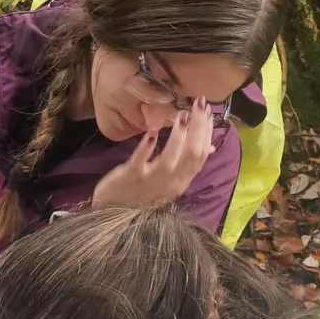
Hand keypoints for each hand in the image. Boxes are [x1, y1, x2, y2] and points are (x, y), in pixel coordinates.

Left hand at [92, 97, 216, 208]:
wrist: (110, 215)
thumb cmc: (140, 194)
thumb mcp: (168, 182)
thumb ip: (187, 165)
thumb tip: (209, 148)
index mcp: (180, 182)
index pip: (200, 156)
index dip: (206, 132)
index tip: (209, 111)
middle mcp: (169, 183)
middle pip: (191, 154)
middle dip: (198, 127)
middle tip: (200, 103)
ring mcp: (149, 181)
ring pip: (170, 159)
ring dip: (178, 136)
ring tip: (182, 115)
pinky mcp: (130, 178)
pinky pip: (140, 162)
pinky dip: (146, 147)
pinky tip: (152, 132)